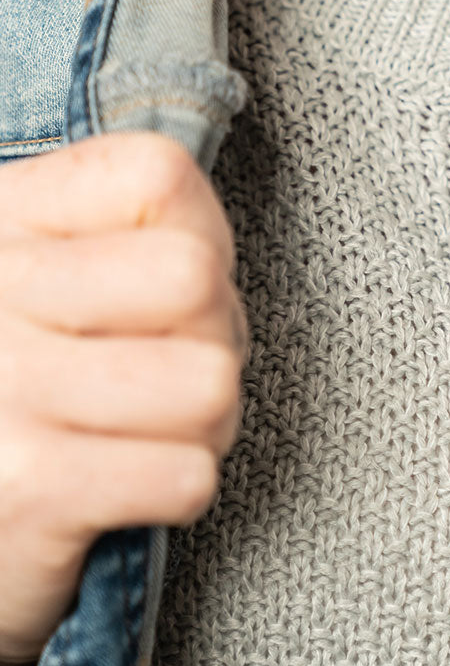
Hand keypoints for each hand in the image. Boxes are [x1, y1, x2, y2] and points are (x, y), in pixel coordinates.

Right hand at [0, 131, 247, 665]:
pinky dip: (178, 490)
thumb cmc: (32, 386)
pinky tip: (122, 487)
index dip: (199, 238)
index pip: (161, 175)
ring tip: (145, 429)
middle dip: (213, 336)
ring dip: (203, 422)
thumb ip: (139, 237)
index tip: (159, 292)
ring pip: (212, 383)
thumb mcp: (57, 281)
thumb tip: (213, 263)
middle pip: (199, 278)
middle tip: (165, 371)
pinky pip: (190, 476)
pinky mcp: (28, 489)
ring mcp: (3, 385)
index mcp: (4, 218)